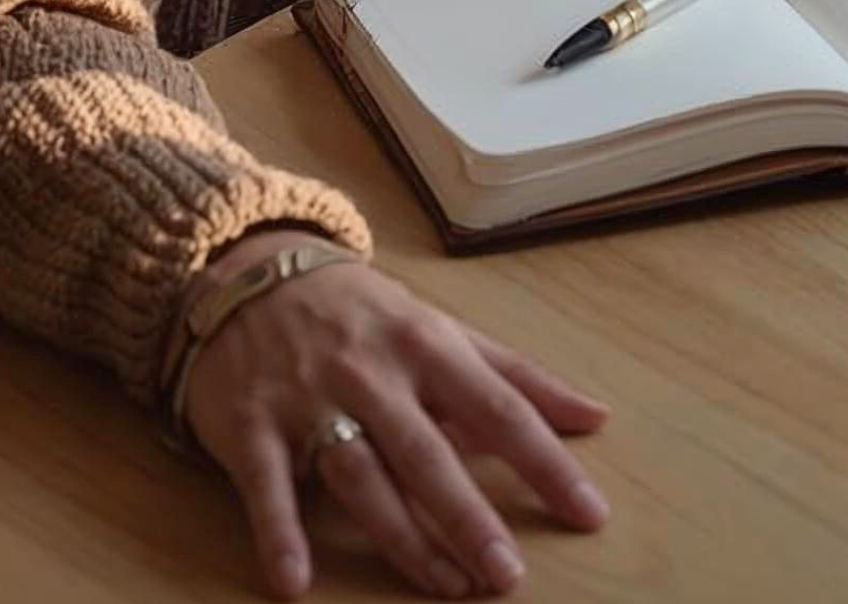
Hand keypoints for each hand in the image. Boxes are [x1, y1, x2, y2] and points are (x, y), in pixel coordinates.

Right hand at [177, 229, 609, 597]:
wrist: (253, 274)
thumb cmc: (366, 315)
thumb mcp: (444, 331)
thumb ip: (517, 378)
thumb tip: (596, 417)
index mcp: (429, 346)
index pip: (500, 409)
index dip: (546, 463)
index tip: (588, 513)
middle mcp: (374, 374)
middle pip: (428, 454)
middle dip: (469, 516)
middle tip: (507, 575)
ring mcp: (310, 401)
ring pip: (361, 476)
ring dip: (401, 537)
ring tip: (445, 587)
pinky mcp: (252, 427)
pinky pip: (267, 486)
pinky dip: (279, 533)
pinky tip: (296, 582)